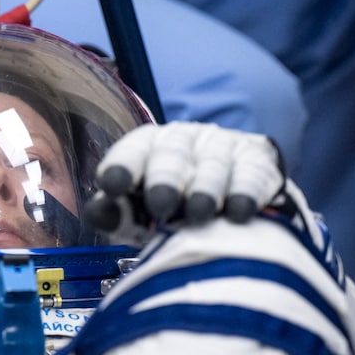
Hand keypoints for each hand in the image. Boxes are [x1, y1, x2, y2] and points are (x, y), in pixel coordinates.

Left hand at [85, 122, 283, 239]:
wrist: (229, 205)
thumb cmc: (173, 208)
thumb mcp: (138, 213)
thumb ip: (115, 212)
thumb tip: (97, 211)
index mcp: (148, 148)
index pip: (133, 150)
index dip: (122, 166)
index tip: (112, 184)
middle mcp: (184, 141)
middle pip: (173, 154)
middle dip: (165, 179)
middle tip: (160, 204)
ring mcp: (222, 148)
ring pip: (213, 164)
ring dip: (206, 188)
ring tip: (199, 213)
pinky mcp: (257, 162)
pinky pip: (251, 174)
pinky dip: (245, 192)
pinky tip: (238, 211)